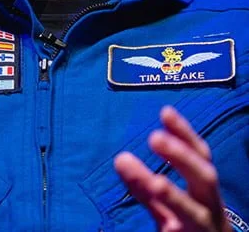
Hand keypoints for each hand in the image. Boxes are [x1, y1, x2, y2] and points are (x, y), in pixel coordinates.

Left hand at [114, 105, 229, 231]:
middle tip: (154, 137)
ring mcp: (205, 229)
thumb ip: (145, 183)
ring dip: (175, 197)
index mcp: (203, 187)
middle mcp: (210, 206)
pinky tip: (165, 229)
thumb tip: (120, 159)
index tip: (165, 111)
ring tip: (156, 184)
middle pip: (204, 177)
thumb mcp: (166, 201)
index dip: (184, 133)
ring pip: (195, 213)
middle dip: (181, 157)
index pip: (199, 154)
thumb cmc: (187, 222)